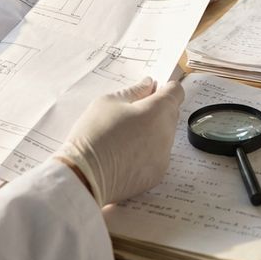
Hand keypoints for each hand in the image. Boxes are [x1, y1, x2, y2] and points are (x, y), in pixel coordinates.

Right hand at [56, 77, 183, 205]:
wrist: (85, 176)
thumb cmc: (95, 133)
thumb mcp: (109, 102)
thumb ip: (134, 91)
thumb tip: (148, 84)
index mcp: (158, 111)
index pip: (176, 92)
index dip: (164, 89)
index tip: (151, 92)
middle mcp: (167, 133)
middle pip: (171, 114)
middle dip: (156, 111)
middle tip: (130, 115)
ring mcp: (164, 156)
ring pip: (164, 136)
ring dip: (152, 132)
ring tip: (124, 137)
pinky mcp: (158, 174)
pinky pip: (157, 156)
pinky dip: (147, 153)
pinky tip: (125, 155)